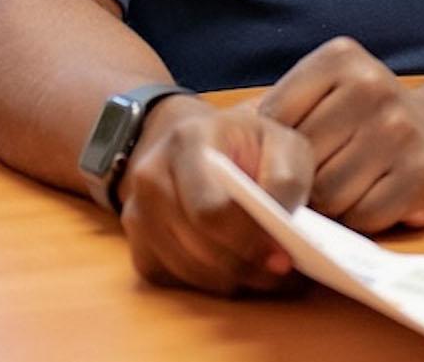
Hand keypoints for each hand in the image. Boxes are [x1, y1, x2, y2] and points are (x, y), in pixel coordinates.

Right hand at [116, 97, 313, 295]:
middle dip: (244, 264)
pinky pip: (175, 280)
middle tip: (281, 271)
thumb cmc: (250, 145)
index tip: (283, 257)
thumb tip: (279, 223)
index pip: (209, 209)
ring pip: (187, 268)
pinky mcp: (139, 246)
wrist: (206, 142)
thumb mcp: (281, 144)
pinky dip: (211, 282)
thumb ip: (285, 179)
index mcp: (187, 142)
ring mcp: (138, 215)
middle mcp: (151, 177)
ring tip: (268, 273)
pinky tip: (238, 270)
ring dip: (231, 278)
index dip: (248, 240)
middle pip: (197, 245)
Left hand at [258, 37, 423, 232]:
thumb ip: (279, 117)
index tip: (295, 153)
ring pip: (329, 194)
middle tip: (325, 178)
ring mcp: (400, 129)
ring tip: (349, 189)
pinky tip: (374, 199)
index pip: (276, 120)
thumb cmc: (365, 124)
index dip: (277, 150)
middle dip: (304, 182)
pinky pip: (364, 216)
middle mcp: (372, 86)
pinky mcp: (422, 173)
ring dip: (331, 206)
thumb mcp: (324, 98)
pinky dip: (361, 220)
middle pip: (302, 162)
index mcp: (340, 59)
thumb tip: (225, 168)